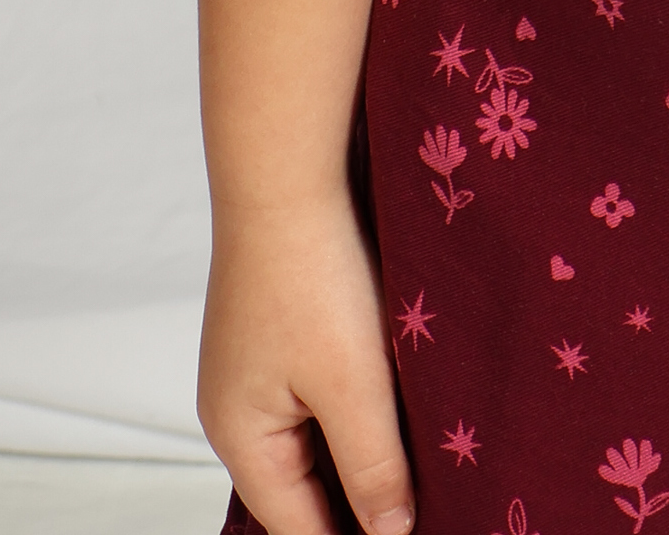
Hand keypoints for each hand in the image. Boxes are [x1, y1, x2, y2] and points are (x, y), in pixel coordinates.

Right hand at [199, 196, 414, 534]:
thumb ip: (373, 467)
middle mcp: (238, 410)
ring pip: (317, 436)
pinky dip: (357, 401)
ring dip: (364, 446)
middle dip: (362, 498)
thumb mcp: (353, 384)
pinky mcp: (280, 329)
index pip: (301, 529)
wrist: (288, 170)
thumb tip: (390, 534)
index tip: (414, 529)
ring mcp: (256, 367)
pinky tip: (401, 393)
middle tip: (429, 498)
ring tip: (426, 457)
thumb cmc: (311, 273)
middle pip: (305, 488)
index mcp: (242, 439)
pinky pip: (319, 390)